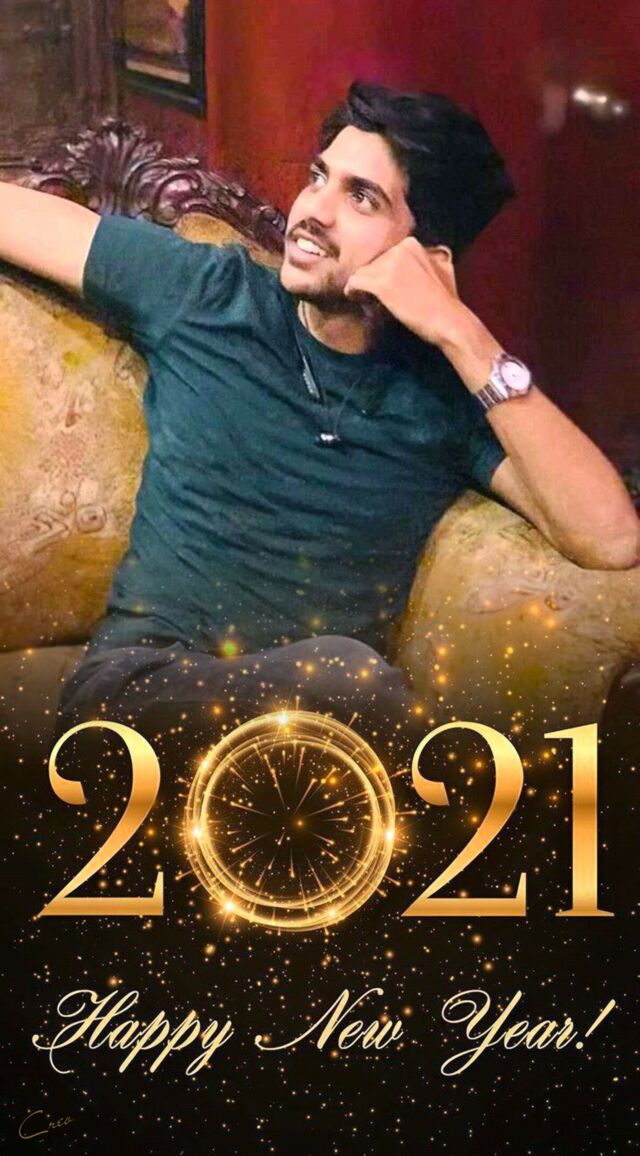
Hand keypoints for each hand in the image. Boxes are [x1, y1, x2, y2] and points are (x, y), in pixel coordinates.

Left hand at [344, 236, 468, 348]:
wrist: (449, 321)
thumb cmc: (445, 302)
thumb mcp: (438, 268)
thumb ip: (419, 259)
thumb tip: (403, 260)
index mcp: (410, 243)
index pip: (384, 255)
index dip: (382, 272)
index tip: (386, 287)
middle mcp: (399, 249)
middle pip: (371, 264)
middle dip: (372, 280)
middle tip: (376, 298)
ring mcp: (390, 265)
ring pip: (361, 273)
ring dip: (363, 288)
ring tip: (370, 302)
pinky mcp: (381, 284)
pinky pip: (354, 283)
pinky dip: (353, 292)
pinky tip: (358, 300)